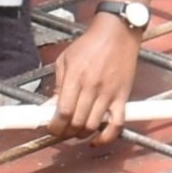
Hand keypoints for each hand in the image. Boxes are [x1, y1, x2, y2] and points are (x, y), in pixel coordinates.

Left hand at [46, 15, 140, 143]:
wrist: (118, 31)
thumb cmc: (89, 44)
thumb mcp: (66, 59)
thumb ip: (58, 85)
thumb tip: (49, 109)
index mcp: (76, 76)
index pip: (64, 112)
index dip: (55, 126)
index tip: (51, 128)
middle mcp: (92, 87)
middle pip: (77, 122)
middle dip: (65, 133)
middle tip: (61, 131)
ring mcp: (109, 93)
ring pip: (93, 126)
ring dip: (81, 134)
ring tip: (76, 131)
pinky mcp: (123, 96)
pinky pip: (117, 124)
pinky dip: (106, 137)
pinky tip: (96, 141)